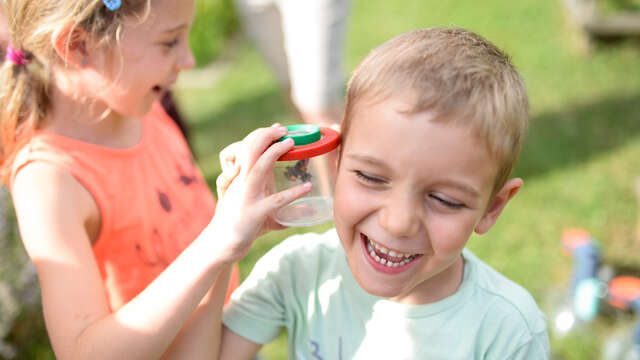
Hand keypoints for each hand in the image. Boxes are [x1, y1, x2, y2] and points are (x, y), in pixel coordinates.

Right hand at [210, 126, 311, 262]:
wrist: (222, 242)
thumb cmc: (240, 221)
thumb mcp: (256, 205)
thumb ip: (279, 201)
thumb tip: (310, 208)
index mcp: (240, 177)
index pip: (246, 148)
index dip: (261, 135)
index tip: (277, 128)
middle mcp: (241, 183)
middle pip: (250, 150)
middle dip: (266, 136)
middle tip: (284, 130)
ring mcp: (247, 197)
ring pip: (259, 168)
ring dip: (274, 153)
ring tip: (291, 143)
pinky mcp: (255, 213)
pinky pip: (276, 201)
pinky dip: (293, 194)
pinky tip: (307, 188)